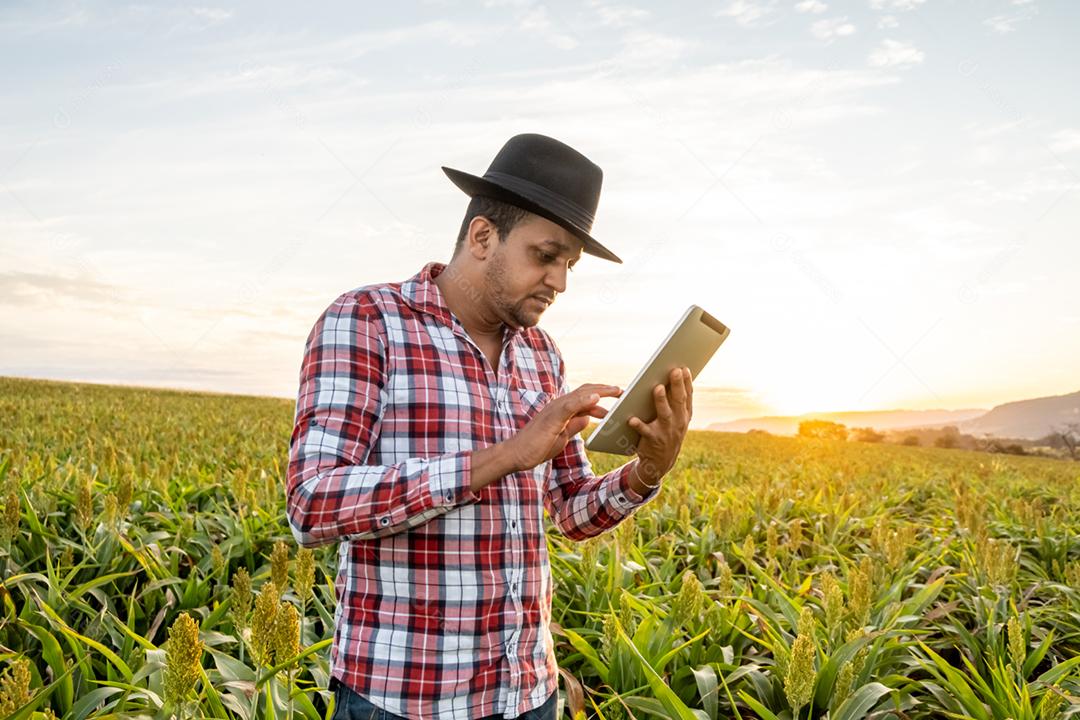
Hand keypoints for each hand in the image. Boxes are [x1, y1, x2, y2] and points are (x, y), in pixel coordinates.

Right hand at [505, 383, 621, 471]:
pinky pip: (570, 406)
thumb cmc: (536, 447)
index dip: (602, 396)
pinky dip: (584, 400)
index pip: (584, 398)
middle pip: (585, 391)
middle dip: (605, 390)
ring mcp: (554, 409)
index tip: (618, 399)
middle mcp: (558, 405)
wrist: (516, 455)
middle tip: (623, 392)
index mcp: (562, 410)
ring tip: (617, 390)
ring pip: (580, 394)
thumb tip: (588, 418)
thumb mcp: (562, 436)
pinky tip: (597, 398)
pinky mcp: (552, 417)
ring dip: (600, 391)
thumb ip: (574, 426)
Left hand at [628, 366, 692, 486]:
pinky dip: (638, 424)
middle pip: (678, 401)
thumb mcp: (677, 418)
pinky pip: (645, 431)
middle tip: (674, 371)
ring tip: (658, 388)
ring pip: (664, 414)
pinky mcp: (652, 440)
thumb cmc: (667, 432)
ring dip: (661, 401)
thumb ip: (676, 400)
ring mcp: (666, 431)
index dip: (687, 382)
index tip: (684, 368)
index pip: (687, 395)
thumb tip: (675, 375)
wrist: (661, 462)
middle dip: (677, 385)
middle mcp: (678, 422)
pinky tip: (632, 418)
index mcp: (684, 414)